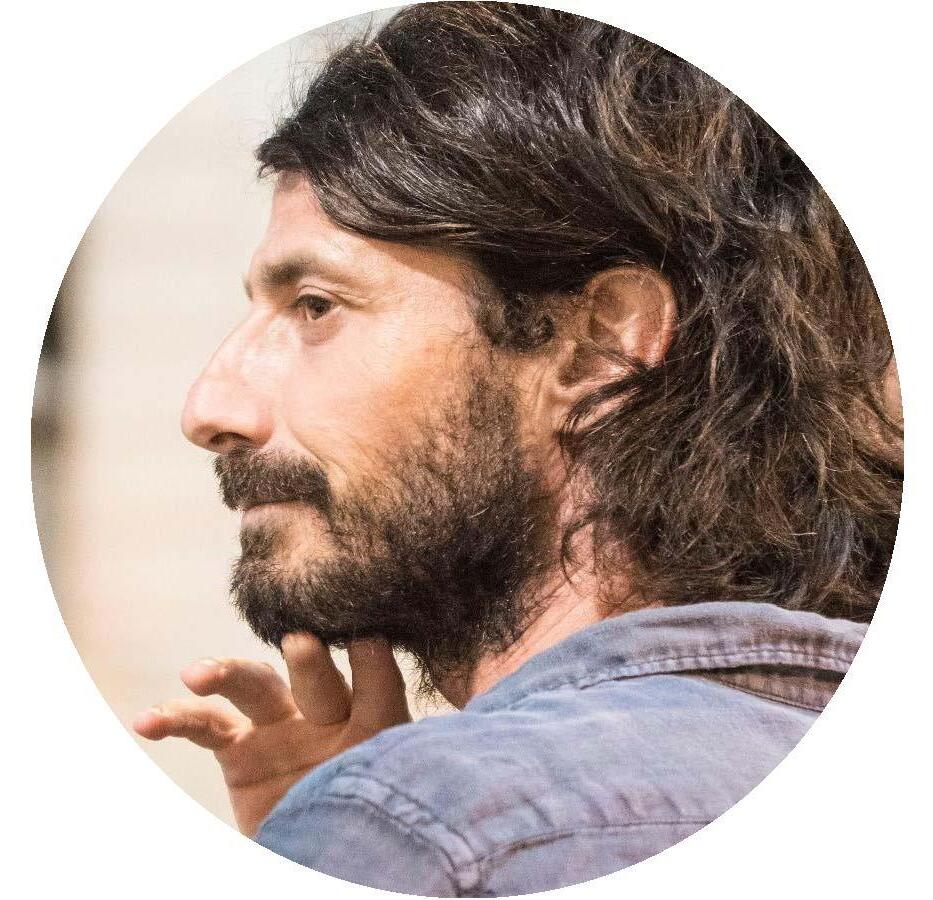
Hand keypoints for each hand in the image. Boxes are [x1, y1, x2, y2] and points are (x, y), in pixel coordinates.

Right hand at [133, 635, 410, 836]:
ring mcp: (283, 728)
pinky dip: (176, 719)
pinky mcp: (242, 750)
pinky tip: (146, 720)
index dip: (374, 661)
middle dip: (309, 662)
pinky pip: (206, 726)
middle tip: (301, 643)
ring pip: (254, 685)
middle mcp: (330, 715)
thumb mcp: (393, 787)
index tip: (369, 638)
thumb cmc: (373, 831)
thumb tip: (428, 717)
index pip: (379, 682)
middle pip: (316, 678)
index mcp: (377, 723)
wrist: (327, 859)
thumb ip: (402, 754)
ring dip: (226, 673)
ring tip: (197, 674)